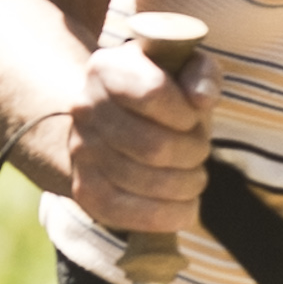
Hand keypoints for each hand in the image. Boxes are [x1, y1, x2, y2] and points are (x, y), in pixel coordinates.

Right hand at [50, 27, 213, 241]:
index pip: (153, 93)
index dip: (185, 113)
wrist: (113, 122)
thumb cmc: (162, 95)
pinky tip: (185, 207)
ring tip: (194, 177)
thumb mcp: (185, 70)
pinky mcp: (84, 191)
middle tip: (200, 152)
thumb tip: (201, 100)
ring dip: (186, 185)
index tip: (193, 118)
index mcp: (107, 68)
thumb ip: (202, 74)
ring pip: (145, 182)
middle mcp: (85, 108)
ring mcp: (80, 151)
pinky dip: (167, 216)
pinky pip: (127, 214)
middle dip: (193, 154)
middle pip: (154, 146)